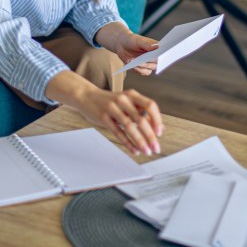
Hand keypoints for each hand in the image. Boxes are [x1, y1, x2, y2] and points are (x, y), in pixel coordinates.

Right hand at [46, 72, 163, 155]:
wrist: (86, 95)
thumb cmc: (109, 101)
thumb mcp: (126, 102)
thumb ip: (141, 112)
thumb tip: (158, 127)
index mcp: (132, 94)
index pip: (150, 105)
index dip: (157, 119)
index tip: (160, 132)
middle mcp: (123, 99)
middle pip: (141, 119)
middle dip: (150, 136)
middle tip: (156, 148)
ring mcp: (112, 108)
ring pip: (129, 127)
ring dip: (140, 141)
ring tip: (146, 151)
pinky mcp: (103, 117)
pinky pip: (117, 132)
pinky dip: (127, 143)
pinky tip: (134, 150)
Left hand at [96, 22, 158, 75]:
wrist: (122, 44)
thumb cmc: (132, 40)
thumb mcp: (138, 40)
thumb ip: (147, 44)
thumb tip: (157, 46)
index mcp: (157, 48)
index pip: (164, 52)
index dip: (165, 55)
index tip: (160, 56)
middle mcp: (155, 57)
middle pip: (157, 63)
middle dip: (149, 62)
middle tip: (141, 61)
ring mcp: (149, 63)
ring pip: (150, 69)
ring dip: (141, 66)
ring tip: (132, 60)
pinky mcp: (143, 68)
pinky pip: (143, 72)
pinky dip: (137, 69)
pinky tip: (131, 64)